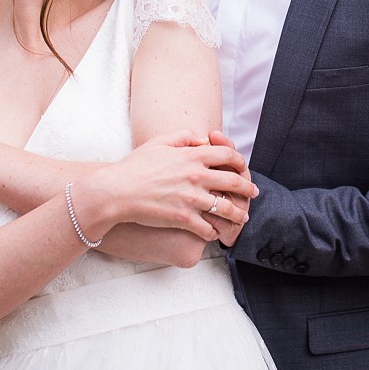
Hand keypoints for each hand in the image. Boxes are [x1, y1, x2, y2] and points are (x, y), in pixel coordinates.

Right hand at [82, 130, 258, 240]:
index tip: (242, 167)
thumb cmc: (135, 166)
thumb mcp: (159, 143)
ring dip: (238, 213)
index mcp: (192, 155)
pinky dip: (214, 231)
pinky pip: (207, 227)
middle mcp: (196, 176)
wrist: (115, 191)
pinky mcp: (182, 218)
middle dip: (247, 188)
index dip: (239, 160)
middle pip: (233, 181)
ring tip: (243, 217)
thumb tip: (201, 139)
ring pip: (225, 208)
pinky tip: (216, 232)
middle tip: (253, 193)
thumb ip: (182, 137)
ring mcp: (191, 198)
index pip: (227, 154)